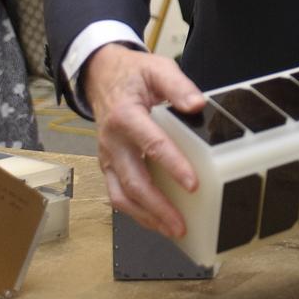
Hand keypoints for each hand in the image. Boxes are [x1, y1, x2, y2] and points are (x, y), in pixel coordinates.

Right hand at [84, 43, 206, 237]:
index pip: (151, 144)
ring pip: (121, 196)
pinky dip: (136, 212)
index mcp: (125, 116)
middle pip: (133, 181)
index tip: (192, 183)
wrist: (101, 76)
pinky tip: (156, 221)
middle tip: (181, 224)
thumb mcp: (156, 68)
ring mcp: (108, 157)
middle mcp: (112, 141)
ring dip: (146, 217)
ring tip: (171, 231)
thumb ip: (177, 85)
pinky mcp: (109, 166)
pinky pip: (118, 194)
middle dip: (158, 206)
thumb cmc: (133, 75)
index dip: (173, 165)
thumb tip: (197, 104)